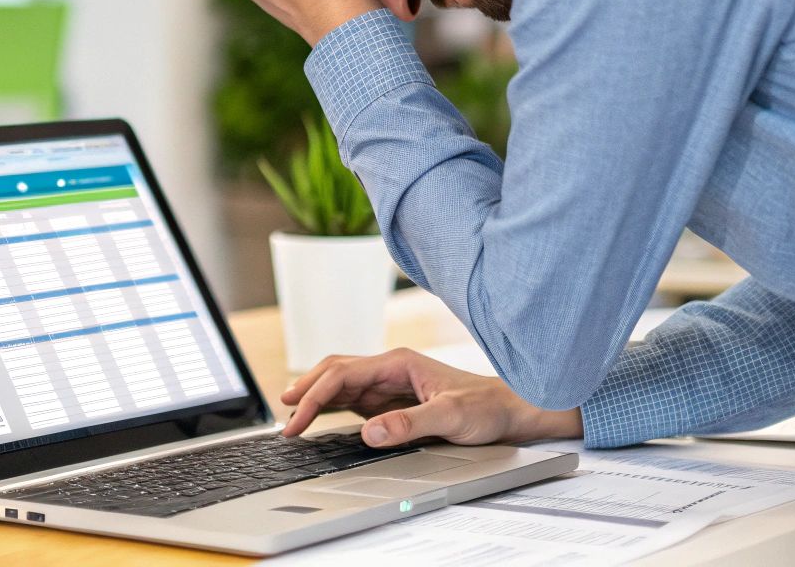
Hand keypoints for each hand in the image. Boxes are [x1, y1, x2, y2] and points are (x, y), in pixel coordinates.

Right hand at [280, 348, 582, 447]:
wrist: (510, 410)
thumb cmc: (486, 407)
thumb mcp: (450, 417)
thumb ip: (409, 423)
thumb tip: (368, 431)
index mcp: (399, 362)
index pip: (343, 373)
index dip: (315, 395)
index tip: (297, 418)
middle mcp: (390, 368)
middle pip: (335, 371)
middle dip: (306, 390)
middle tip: (284, 416)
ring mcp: (390, 384)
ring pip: (341, 383)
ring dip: (316, 396)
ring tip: (292, 416)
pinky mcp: (393, 400)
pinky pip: (354, 399)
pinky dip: (332, 406)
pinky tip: (320, 417)